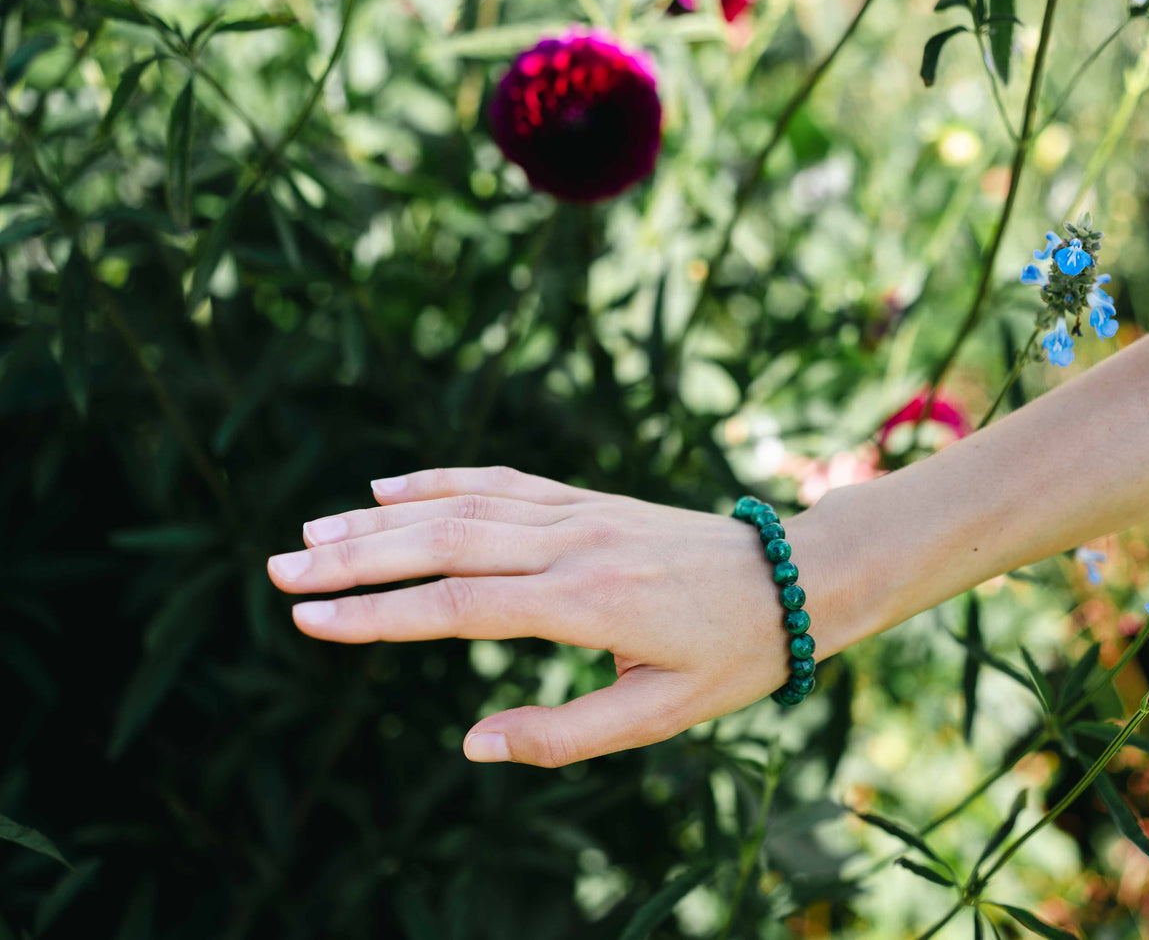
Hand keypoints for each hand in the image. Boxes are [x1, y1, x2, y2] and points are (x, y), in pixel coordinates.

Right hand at [266, 467, 868, 766]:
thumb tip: (470, 745)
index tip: (310, 622)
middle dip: (356, 559)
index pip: (458, 606)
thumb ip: (563, 735)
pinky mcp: (588, 497)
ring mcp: (580, 511)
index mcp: (587, 603)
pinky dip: (441, 480)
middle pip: (444, 542)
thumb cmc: (733, 656)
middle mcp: (574, 545)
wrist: (796, 579)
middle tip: (277, 570)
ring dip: (383, 517)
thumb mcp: (659, 716)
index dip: (379, 615)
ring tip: (313, 534)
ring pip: (465, 504)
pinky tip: (389, 487)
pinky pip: (504, 480)